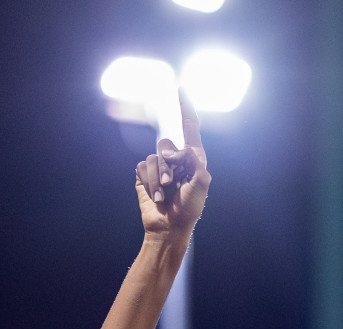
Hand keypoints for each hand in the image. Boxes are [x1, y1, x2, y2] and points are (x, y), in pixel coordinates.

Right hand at [135, 88, 210, 241]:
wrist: (170, 227)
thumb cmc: (189, 209)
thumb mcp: (201, 185)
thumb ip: (195, 162)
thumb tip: (176, 150)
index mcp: (193, 158)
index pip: (190, 126)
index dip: (185, 107)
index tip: (181, 87)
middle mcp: (175, 158)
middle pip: (165, 143)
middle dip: (168, 164)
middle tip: (173, 184)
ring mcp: (158, 166)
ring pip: (152, 157)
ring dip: (158, 179)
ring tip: (165, 195)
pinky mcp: (144, 175)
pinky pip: (141, 168)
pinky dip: (148, 183)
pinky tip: (155, 197)